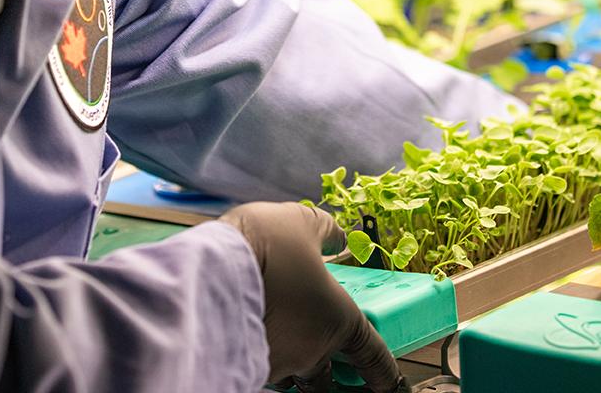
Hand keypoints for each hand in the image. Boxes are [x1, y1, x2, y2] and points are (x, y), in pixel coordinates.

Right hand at [219, 202, 406, 392]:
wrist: (212, 268)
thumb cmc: (264, 246)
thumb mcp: (301, 223)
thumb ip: (324, 231)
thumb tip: (337, 235)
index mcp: (338, 319)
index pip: (372, 356)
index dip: (384, 372)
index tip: (388, 383)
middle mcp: (312, 349)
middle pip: (325, 378)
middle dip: (323, 373)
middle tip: (318, 362)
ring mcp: (278, 362)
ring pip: (288, 374)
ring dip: (288, 361)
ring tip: (275, 338)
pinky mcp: (246, 364)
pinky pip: (260, 363)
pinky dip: (259, 350)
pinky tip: (246, 330)